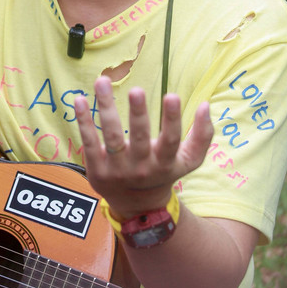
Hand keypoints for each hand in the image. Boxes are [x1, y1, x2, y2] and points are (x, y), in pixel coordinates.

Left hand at [74, 76, 212, 219]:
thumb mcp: (188, 160)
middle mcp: (141, 167)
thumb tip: (206, 105)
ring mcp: (117, 170)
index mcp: (164, 163)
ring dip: (106, 108)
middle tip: (136, 90)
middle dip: (138, 113)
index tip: (172, 95)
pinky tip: (80, 100)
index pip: (170, 140)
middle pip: (139, 138)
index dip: (172, 119)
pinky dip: (84, 121)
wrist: (137, 206)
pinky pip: (89, 142)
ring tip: (102, 81)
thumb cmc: (163, 172)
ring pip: (112, 136)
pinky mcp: (96, 170)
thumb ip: (202, 135)